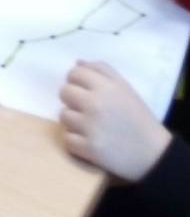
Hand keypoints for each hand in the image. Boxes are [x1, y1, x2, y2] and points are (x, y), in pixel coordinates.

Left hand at [59, 61, 170, 180]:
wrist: (154, 154)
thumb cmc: (138, 117)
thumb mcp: (125, 87)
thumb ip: (101, 70)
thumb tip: (77, 63)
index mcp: (106, 86)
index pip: (74, 73)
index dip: (76, 80)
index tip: (83, 89)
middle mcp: (95, 104)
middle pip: (64, 92)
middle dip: (72, 99)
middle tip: (85, 108)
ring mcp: (91, 127)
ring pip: (63, 116)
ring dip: (73, 121)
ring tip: (88, 125)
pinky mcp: (89, 148)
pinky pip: (67, 139)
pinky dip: (75, 141)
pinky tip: (88, 140)